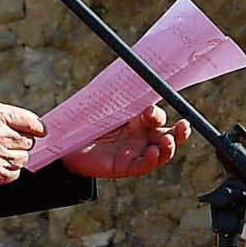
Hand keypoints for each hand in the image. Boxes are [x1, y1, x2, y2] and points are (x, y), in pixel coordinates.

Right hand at [0, 101, 45, 187]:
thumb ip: (8, 117)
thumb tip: (36, 129)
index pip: (32, 122)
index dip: (37, 128)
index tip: (40, 131)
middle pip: (29, 142)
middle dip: (20, 142)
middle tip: (3, 142)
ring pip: (23, 158)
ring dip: (13, 156)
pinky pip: (15, 173)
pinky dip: (7, 170)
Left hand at [62, 106, 186, 180]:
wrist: (63, 143)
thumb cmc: (82, 122)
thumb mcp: (102, 109)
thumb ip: (117, 100)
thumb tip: (131, 79)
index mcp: (137, 120)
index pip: (157, 117)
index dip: (158, 114)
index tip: (150, 111)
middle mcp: (140, 136)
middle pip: (169, 135)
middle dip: (180, 131)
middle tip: (182, 127)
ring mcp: (135, 152)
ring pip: (162, 152)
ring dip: (169, 147)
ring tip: (167, 142)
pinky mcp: (126, 167)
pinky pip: (144, 165)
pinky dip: (152, 160)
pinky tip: (152, 154)